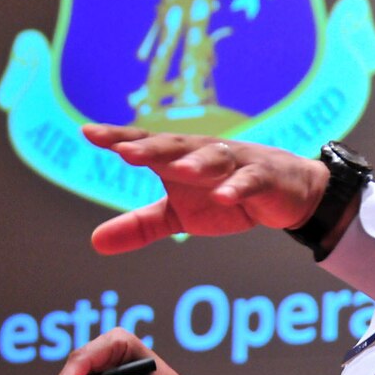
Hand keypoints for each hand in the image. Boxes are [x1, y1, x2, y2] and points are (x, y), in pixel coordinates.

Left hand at [82, 124, 329, 253]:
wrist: (286, 192)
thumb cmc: (225, 196)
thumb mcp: (180, 215)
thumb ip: (140, 225)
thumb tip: (94, 242)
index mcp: (179, 158)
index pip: (146, 144)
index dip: (119, 138)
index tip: (88, 132)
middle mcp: (204, 153)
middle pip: (175, 146)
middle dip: (150, 147)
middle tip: (124, 151)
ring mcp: (236, 162)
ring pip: (213, 158)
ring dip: (196, 163)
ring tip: (177, 170)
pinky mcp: (264, 178)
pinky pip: (249, 181)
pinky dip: (237, 187)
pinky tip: (225, 196)